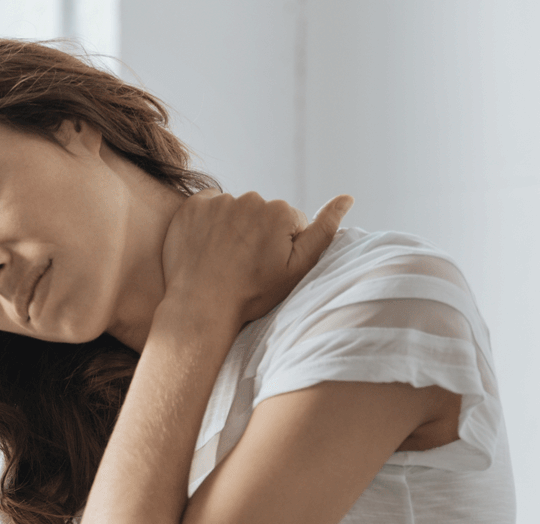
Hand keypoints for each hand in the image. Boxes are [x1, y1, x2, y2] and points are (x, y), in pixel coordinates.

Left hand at [160, 190, 353, 327]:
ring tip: (222, 261)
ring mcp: (219, 202)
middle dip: (256, 235)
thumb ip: (323, 232)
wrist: (200, 308)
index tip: (264, 268)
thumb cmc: (251, 295)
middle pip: (261, 214)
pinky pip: (207, 208)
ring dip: (231, 230)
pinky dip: (206, 224)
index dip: (279, 248)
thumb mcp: (295, 270)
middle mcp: (251, 199)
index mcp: (280, 212)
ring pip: (234, 212)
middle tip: (242, 267)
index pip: (288, 223)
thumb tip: (347, 198)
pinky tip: (205, 248)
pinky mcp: (192, 207)